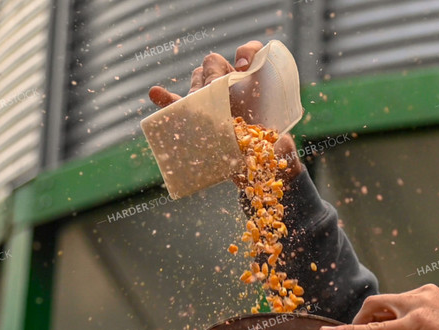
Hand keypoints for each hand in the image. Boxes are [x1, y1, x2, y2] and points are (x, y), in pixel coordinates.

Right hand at [147, 40, 302, 183]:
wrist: (255, 168)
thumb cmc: (273, 152)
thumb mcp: (282, 144)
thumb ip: (282, 144)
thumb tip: (280, 145)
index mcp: (252, 81)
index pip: (248, 52)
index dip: (246, 52)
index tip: (245, 67)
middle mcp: (229, 84)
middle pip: (213, 63)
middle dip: (214, 73)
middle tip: (219, 89)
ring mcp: (210, 99)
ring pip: (197, 81)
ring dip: (196, 87)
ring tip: (199, 101)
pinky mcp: (193, 116)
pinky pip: (174, 104)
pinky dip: (164, 99)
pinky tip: (156, 94)